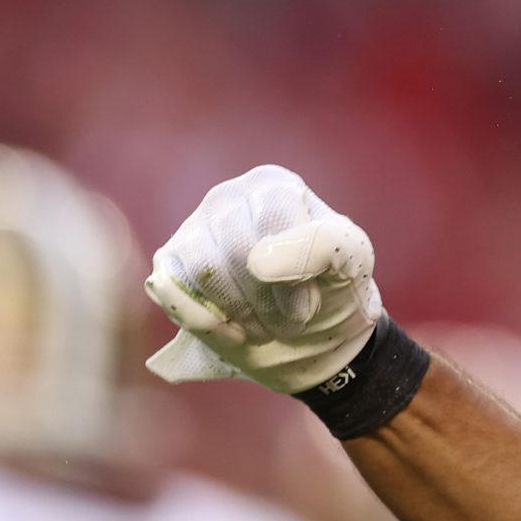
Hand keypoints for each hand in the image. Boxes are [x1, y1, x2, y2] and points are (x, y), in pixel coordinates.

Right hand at [144, 164, 383, 393]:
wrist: (311, 335)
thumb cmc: (332, 288)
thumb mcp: (352, 260)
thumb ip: (324, 244)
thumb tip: (257, 262)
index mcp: (273, 185)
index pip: (273, 222)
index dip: (293, 276)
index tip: (310, 304)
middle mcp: (228, 197)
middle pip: (237, 250)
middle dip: (265, 302)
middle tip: (287, 323)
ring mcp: (194, 228)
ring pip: (204, 269)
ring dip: (238, 313)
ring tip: (263, 325)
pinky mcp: (169, 263)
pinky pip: (169, 287)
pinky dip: (201, 320)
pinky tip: (230, 330)